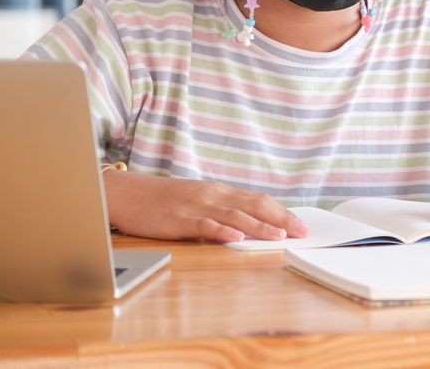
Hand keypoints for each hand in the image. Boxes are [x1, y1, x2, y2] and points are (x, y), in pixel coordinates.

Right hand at [102, 171, 309, 241]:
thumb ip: (222, 210)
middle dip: (281, 218)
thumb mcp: (198, 200)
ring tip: (279, 235)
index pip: (258, 200)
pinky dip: (223, 231)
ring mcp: (197, 206)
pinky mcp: (179, 219)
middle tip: (302, 231)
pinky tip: (237, 238)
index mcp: (220, 191)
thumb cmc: (164, 200)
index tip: (301, 223)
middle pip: (254, 205)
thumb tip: (249, 225)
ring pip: (235, 215)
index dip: (282, 211)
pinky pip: (205, 225)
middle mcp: (213, 195)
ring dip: (260, 226)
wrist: (127, 193)